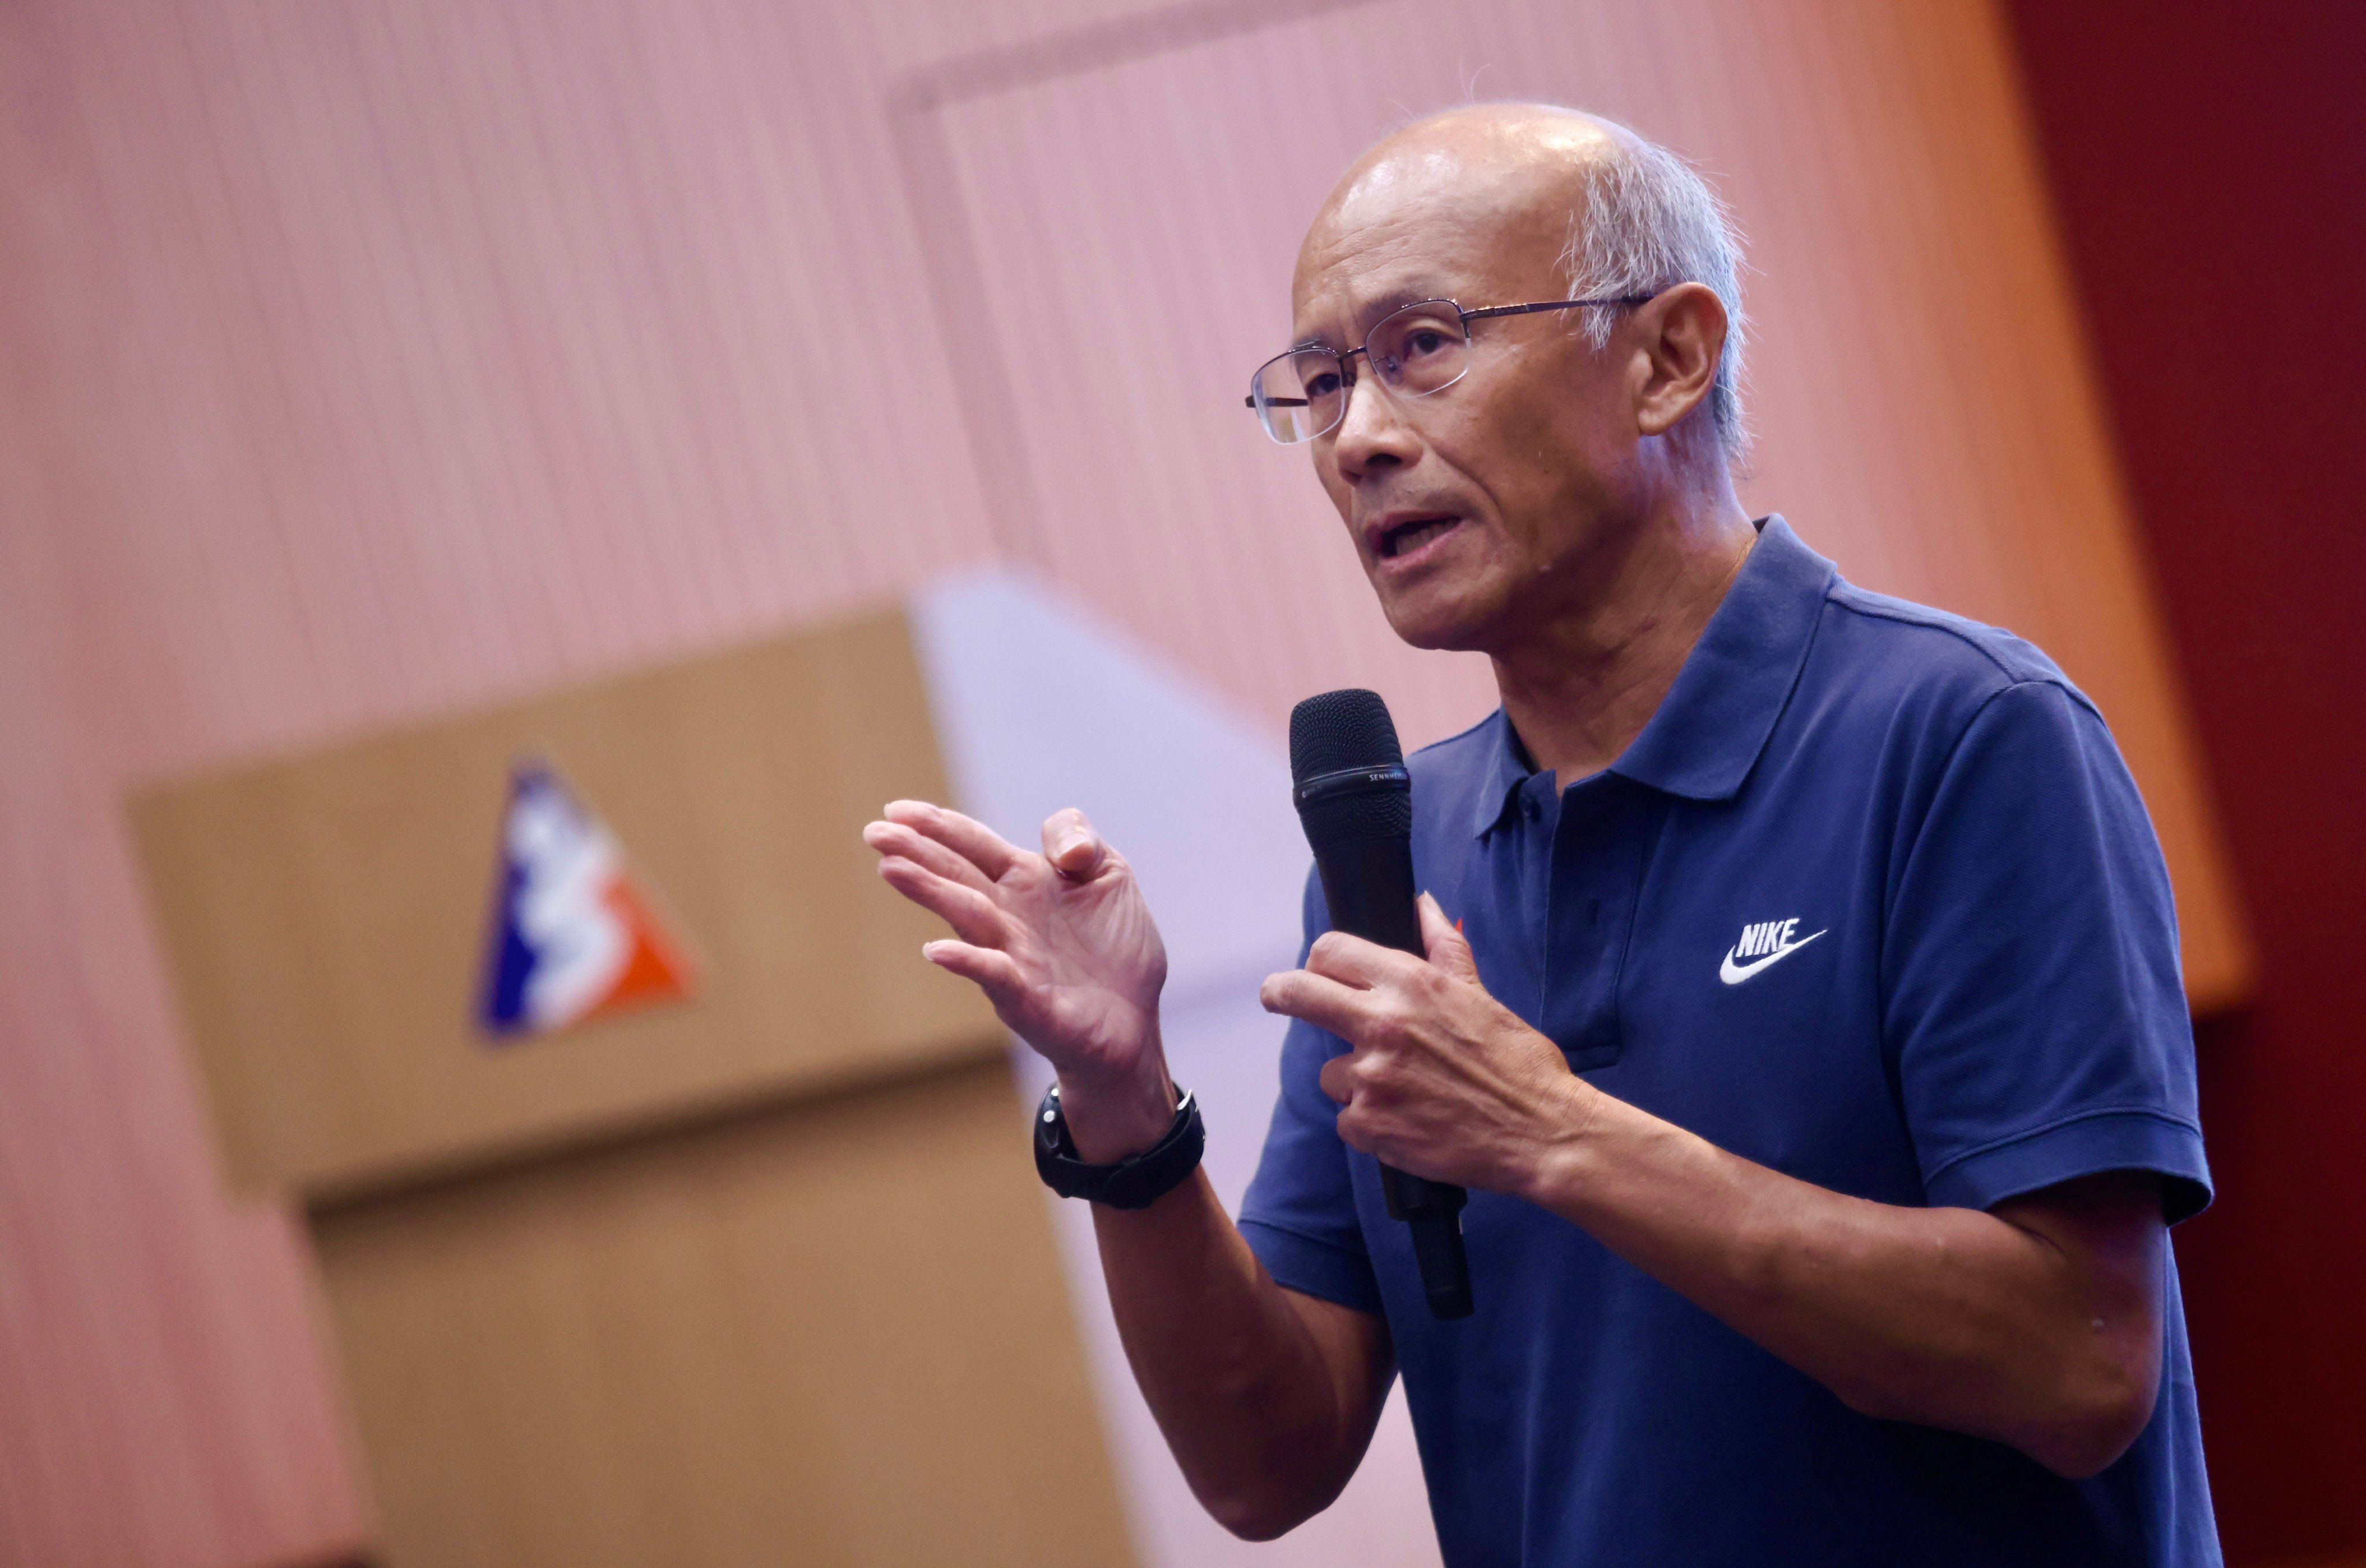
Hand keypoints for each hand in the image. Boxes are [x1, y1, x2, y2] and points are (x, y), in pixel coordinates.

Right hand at [863, 801, 1173, 1156]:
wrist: (1134, 1024)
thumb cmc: (1113, 950)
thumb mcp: (1110, 875)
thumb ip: (1080, 841)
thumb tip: (1062, 852)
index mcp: (1024, 881)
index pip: (972, 844)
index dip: (938, 825)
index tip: (897, 809)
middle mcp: (1008, 916)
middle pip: (957, 875)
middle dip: (916, 851)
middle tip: (874, 832)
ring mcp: (1012, 957)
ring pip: (966, 917)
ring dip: (930, 892)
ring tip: (892, 868)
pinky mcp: (1027, 1000)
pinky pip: (993, 975)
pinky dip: (966, 961)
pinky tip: (936, 949)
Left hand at [1258, 893, 1594, 1195]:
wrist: (1542, 1132)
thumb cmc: (1518, 1063)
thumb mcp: (1479, 994)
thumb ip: (1443, 947)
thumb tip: (1424, 906)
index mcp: (1410, 983)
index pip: (1329, 951)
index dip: (1319, 962)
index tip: (1314, 973)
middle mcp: (1382, 1023)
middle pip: (1295, 994)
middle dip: (1280, 994)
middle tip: (1277, 998)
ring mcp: (1371, 1077)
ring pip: (1331, 1074)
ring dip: (1357, 1083)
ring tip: (1407, 1092)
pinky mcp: (1370, 1125)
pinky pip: (1347, 1121)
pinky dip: (1371, 1125)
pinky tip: (1409, 1123)